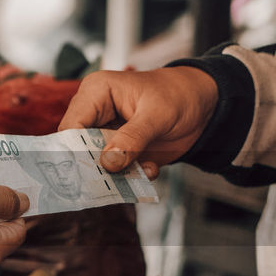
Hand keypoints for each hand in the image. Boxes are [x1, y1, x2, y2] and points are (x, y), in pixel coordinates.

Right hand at [58, 67, 218, 176]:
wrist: (204, 105)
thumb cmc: (178, 95)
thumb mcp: (157, 115)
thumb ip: (132, 138)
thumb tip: (108, 163)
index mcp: (96, 93)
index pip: (71, 125)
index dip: (72, 150)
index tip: (83, 172)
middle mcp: (96, 114)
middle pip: (78, 148)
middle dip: (96, 167)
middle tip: (110, 182)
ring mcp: (108, 135)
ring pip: (97, 163)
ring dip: (118, 175)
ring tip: (142, 170)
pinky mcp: (121, 152)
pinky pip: (116, 172)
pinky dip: (132, 177)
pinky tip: (151, 169)